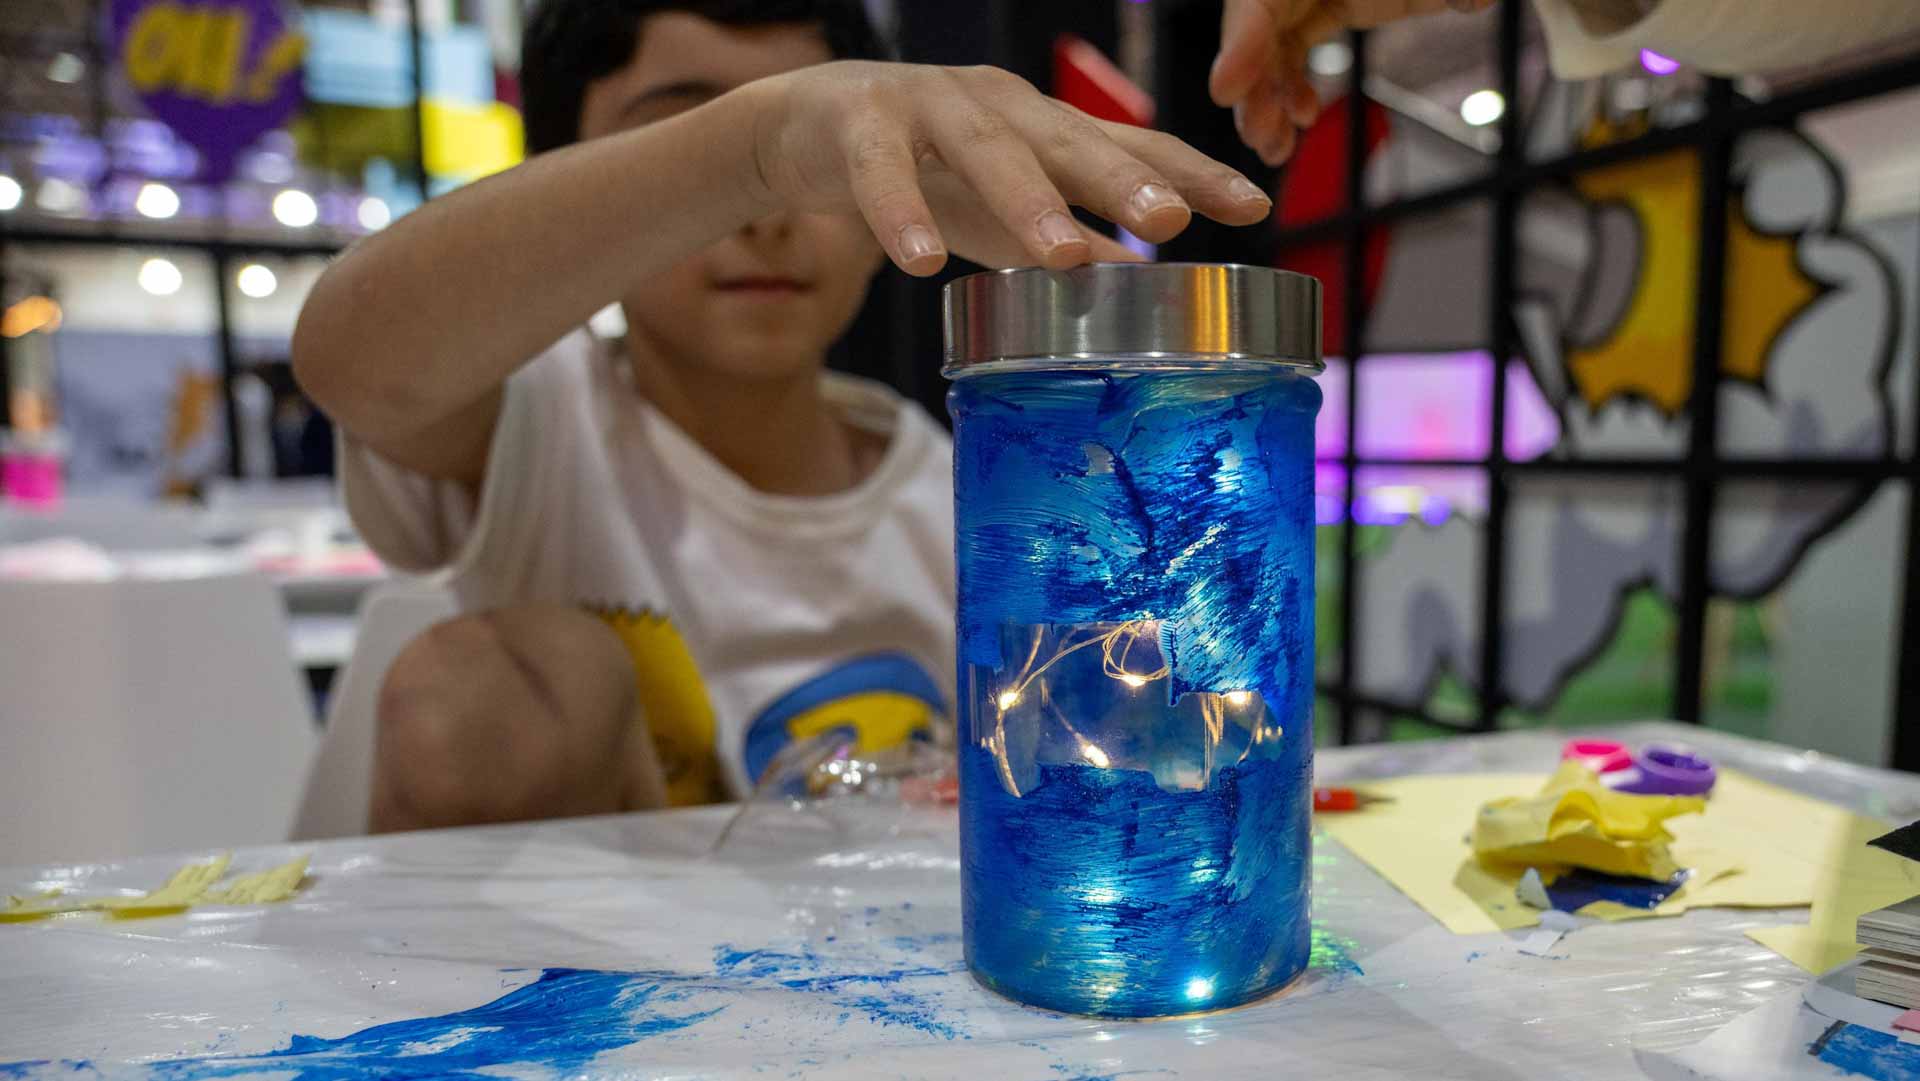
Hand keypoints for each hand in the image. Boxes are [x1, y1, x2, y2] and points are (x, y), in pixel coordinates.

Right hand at [745, 61, 1275, 274]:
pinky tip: (922, 261)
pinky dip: (901, 214)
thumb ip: (1067, 241)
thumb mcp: (1002, 213)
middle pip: (1068, 140)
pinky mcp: (861, 123)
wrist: (808, 126)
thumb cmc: (922, 167)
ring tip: (1062, 254)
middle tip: (1170, 219)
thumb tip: (1140, 282)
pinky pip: (883, 172)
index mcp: (1042, 127)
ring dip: (1026, 200)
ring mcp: (929, 107)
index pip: (1129, 145)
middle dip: (1121, 179)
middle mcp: (999, 106)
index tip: (1252, 206)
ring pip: (985, 150)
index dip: (1190, 172)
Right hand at [1211, 0, 1495, 164]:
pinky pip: (1295, 50)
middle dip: (1251, 84)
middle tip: (1257, 134)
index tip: (1226, 88)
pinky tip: (1301, 122)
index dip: (1241, 41)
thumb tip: (1473, 1)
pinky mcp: (1331, 5)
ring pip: (1272, 44)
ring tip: (1274, 148)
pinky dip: (1292, 90)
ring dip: (1267, 100)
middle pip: (1256, 25)